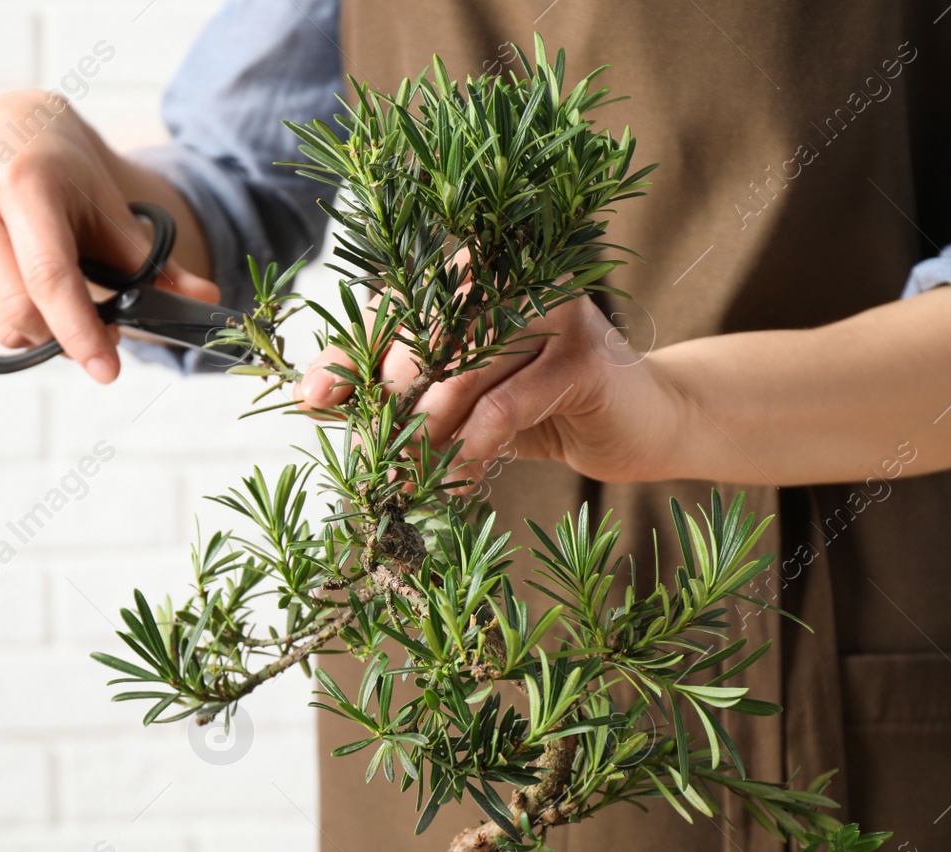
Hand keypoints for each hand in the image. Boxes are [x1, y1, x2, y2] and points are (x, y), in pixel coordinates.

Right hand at [0, 91, 217, 382]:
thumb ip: (155, 262)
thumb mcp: (112, 209)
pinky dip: (16, 324)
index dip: (80, 331)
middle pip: (22, 311)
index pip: (50, 276)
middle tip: (101, 332)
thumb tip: (208, 301)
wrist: (5, 130)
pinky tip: (31, 292)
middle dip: (66, 337)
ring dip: (43, 334)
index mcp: (25, 185)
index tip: (108, 371)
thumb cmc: (68, 177)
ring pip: (0, 324)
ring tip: (68, 306)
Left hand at [293, 296, 689, 484]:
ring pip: (463, 367)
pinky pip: (506, 403)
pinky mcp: (585, 356)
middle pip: (426, 324)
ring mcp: (555, 308)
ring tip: (408, 476)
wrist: (638, 427)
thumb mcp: (461, 399)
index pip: (397, 301)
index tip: (312, 398)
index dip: (351, 350)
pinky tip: (458, 478)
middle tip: (372, 449)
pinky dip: (472, 446)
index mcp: (477, 274)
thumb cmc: (541, 407)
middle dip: (388, 394)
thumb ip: (398, 391)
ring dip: (426, 430)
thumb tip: (314, 399)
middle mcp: (516, 274)